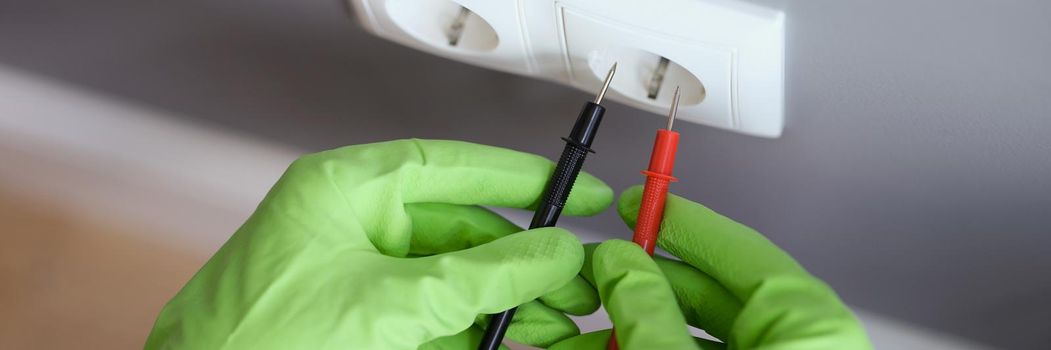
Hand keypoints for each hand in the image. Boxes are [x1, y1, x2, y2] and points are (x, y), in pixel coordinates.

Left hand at [145, 139, 611, 348]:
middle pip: (460, 229)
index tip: (573, 191)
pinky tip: (515, 338)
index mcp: (343, 191)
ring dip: (506, 301)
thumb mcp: (389, 304)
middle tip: (575, 277)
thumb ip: (480, 277)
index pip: (448, 166)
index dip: (519, 178)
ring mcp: (355, 276)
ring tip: (557, 321)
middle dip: (522, 259)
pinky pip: (432, 316)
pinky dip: (475, 328)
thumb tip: (550, 253)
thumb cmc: (255, 342)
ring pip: (451, 279)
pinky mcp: (359, 321)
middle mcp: (350, 225)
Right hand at [550, 186, 872, 349]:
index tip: (641, 201)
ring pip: (700, 335)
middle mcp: (800, 347)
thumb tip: (620, 266)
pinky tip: (613, 347)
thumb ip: (647, 316)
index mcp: (808, 330)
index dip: (682, 218)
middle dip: (647, 280)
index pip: (740, 249)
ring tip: (592, 324)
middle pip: (715, 293)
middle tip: (603, 269)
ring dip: (640, 325)